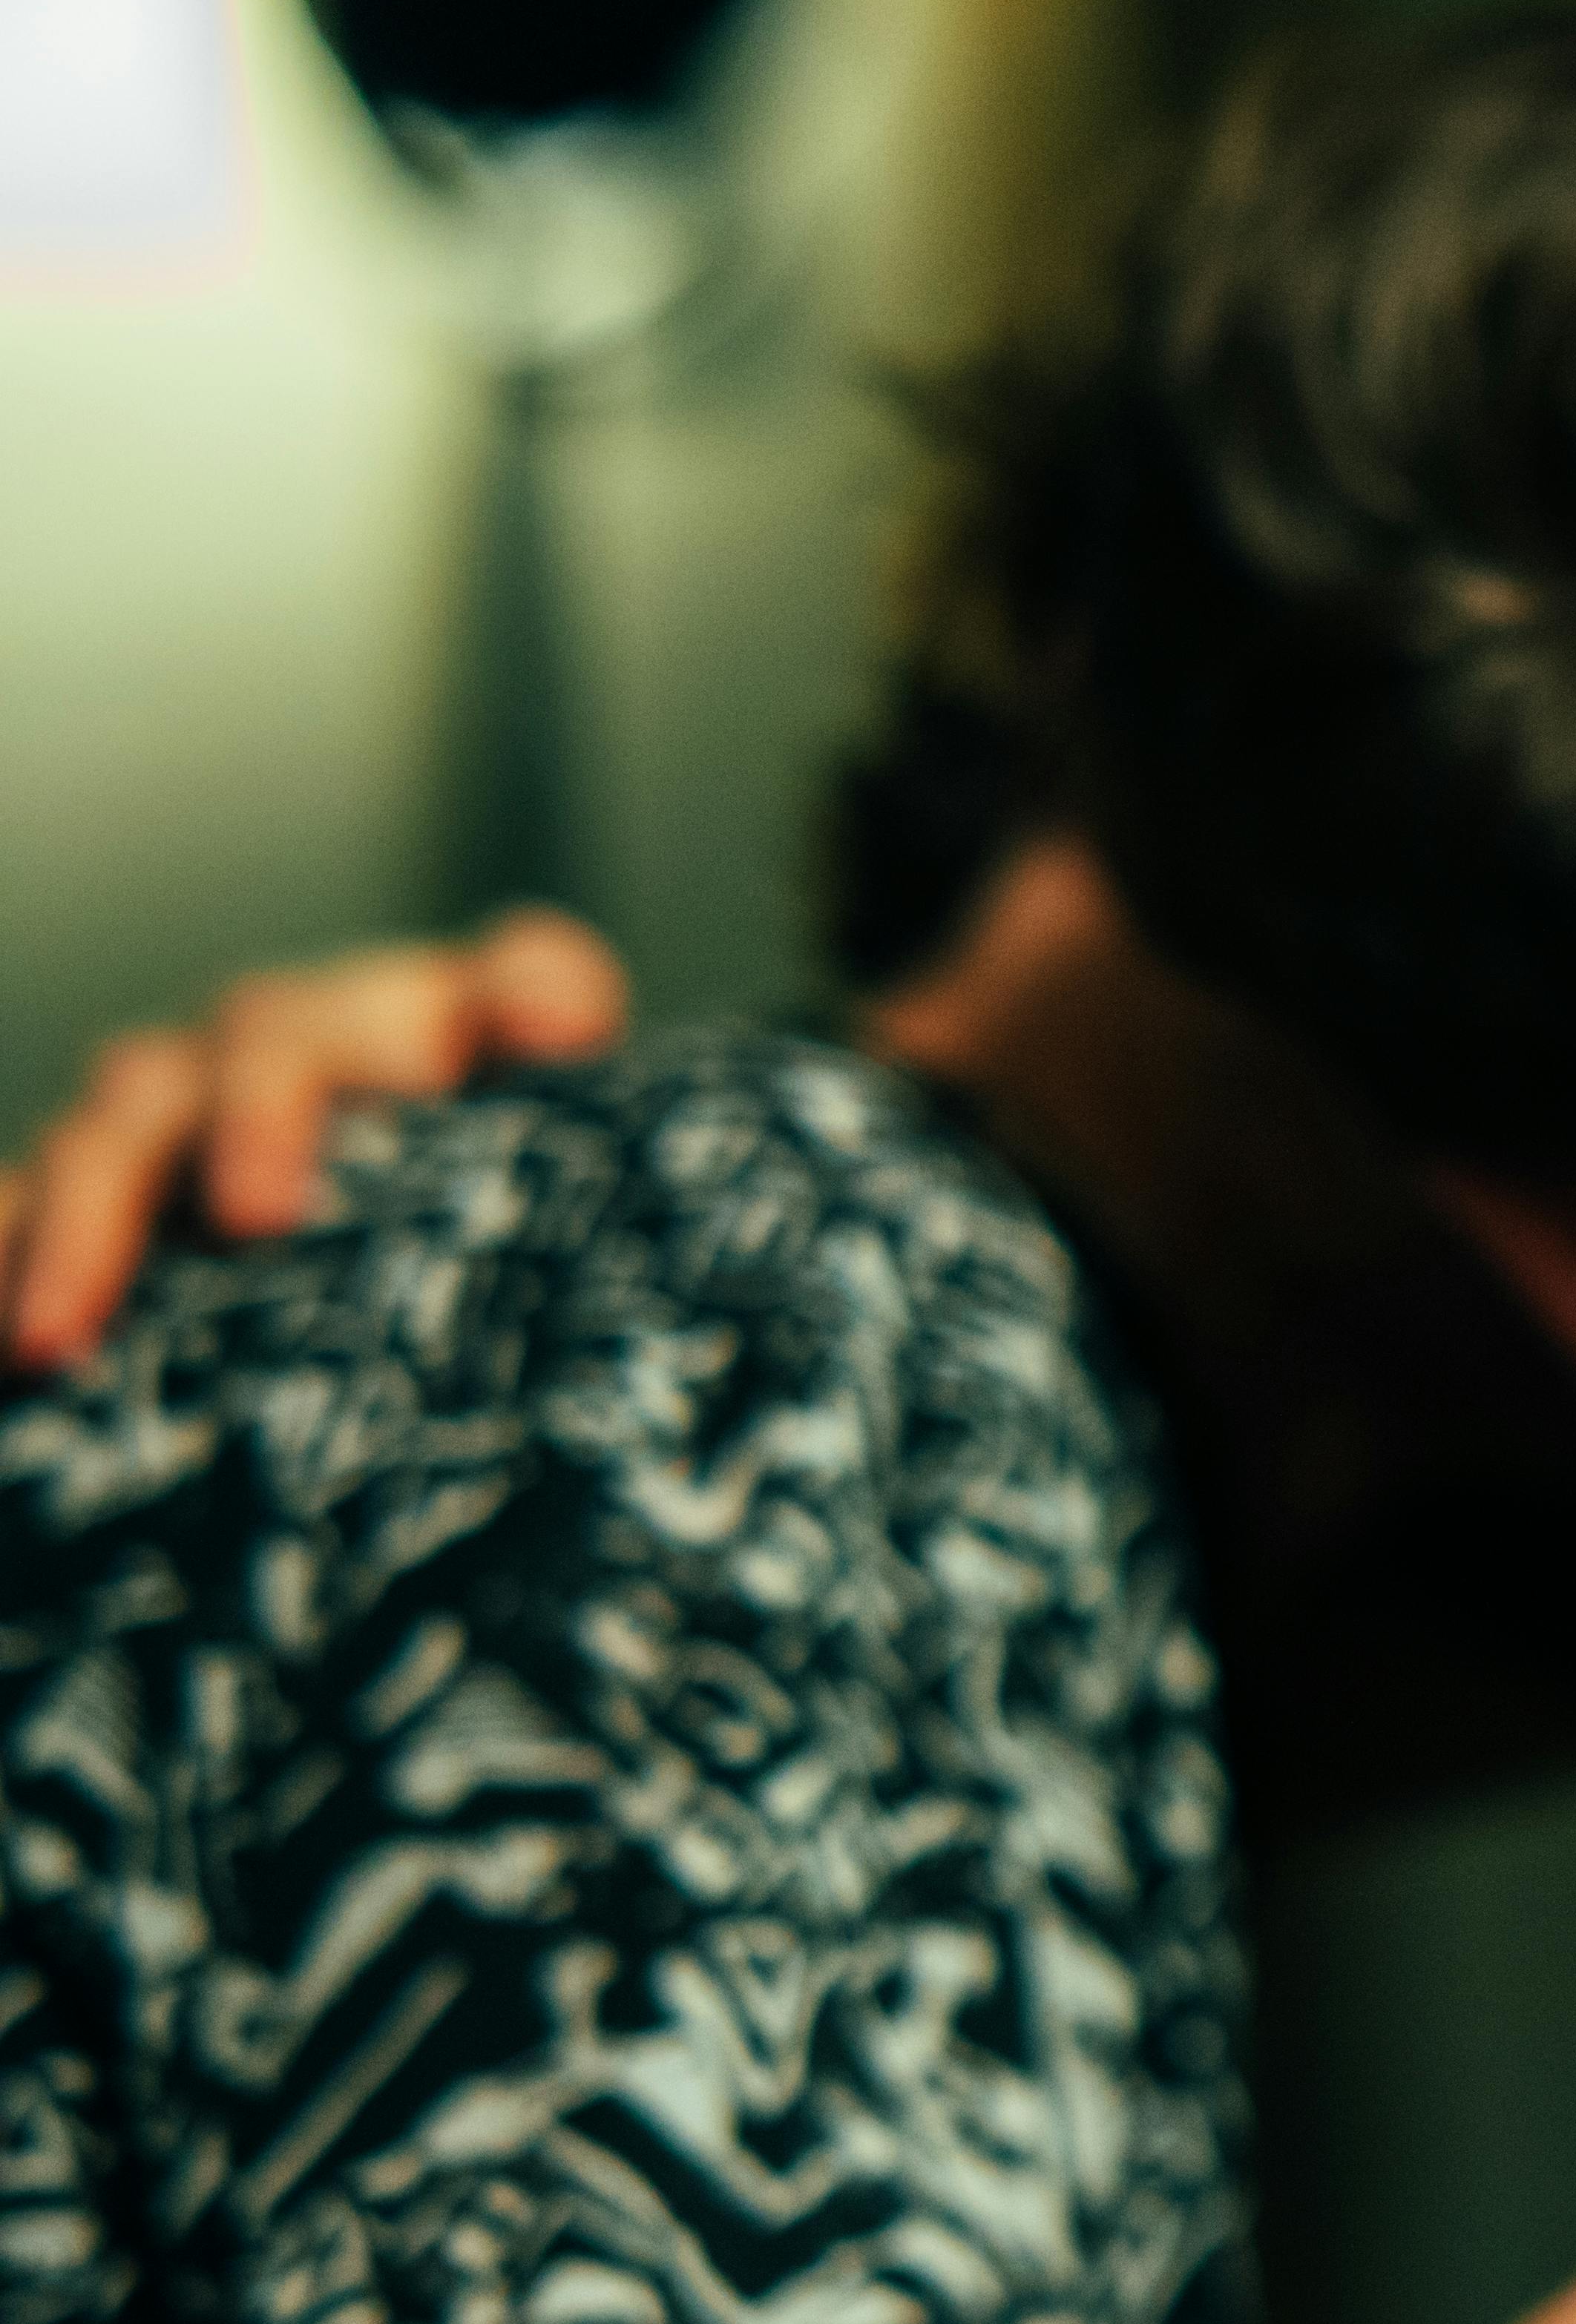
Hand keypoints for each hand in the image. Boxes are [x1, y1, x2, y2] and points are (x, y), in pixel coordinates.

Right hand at [0, 910, 628, 1368]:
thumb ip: (674, 1226)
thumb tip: (752, 1200)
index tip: (541, 1041)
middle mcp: (339, 1052)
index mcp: (485, 1045)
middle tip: (263, 1215)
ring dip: (88, 1212)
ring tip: (59, 1335)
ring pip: (126, 1114)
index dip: (536, 994)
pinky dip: (2, 1252)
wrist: (413, 1341)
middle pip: (283, 1032)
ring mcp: (204, 1117)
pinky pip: (15, 1208)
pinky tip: (1, 1344)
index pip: (532, 979)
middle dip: (264, 1109)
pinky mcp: (109, 1202)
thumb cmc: (545, 1296)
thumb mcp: (614, 1262)